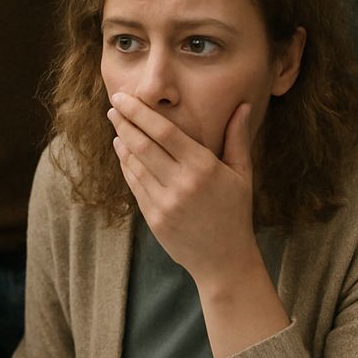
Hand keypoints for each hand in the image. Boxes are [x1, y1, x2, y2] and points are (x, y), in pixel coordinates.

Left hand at [108, 92, 257, 285]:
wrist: (225, 260)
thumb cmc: (235, 212)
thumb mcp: (242, 174)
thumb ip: (238, 138)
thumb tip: (244, 105)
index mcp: (203, 168)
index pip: (165, 132)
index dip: (140, 112)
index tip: (123, 97)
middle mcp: (181, 184)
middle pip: (143, 145)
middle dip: (124, 121)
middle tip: (114, 104)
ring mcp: (165, 203)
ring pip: (134, 164)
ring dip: (122, 141)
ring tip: (117, 124)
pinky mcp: (154, 218)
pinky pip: (134, 185)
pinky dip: (126, 165)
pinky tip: (123, 151)